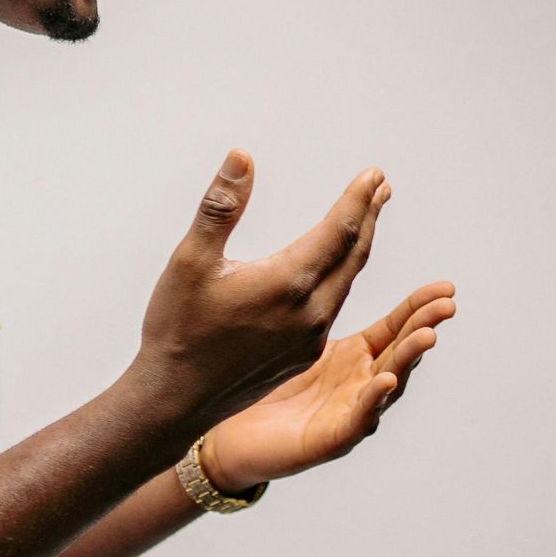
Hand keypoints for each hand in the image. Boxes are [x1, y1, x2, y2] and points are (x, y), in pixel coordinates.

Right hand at [132, 150, 390, 437]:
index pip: (340, 230)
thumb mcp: (190, 260)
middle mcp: (310, 312)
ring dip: (358, 248)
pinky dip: (342, 279)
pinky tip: (336, 271)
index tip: (374, 174)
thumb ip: (221, 207)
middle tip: (380, 188)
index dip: (359, 199)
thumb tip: (242, 156)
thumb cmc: (177, 328)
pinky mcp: (304, 355)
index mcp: (288, 282)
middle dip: (368, 217)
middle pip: (353, 255)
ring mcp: (311, 338)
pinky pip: (334, 308)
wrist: (175, 400)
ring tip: (365, 220)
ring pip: (346, 283)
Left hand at [204, 280, 457, 488]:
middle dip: (425, 327)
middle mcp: (361, 384)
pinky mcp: (331, 440)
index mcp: (355, 357)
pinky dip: (374, 401)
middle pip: (401, 353)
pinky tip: (384, 380)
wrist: (234, 438)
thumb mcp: (290, 335)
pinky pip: (358, 419)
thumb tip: (312, 248)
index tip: (445, 287)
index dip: (419, 308)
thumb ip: (308, 299)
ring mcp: (350, 412)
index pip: (395, 328)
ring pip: (389, 385)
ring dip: (409, 360)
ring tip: (426, 336)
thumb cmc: (262, 387)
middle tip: (447, 305)